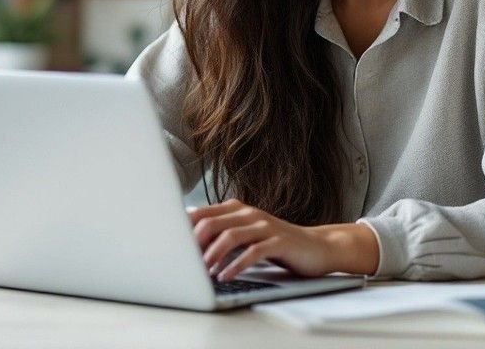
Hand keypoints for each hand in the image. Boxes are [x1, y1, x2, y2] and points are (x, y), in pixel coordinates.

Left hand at [187, 198, 378, 281]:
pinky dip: (235, 265)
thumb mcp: (246, 234)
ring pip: (230, 236)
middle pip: (212, 222)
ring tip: (202, 273)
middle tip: (183, 263)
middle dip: (193, 244)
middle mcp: (249, 213)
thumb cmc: (275, 242)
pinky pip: (253, 252)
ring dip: (212, 256)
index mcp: (237, 209)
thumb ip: (221, 232)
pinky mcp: (278, 241)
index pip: (202, 213)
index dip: (183, 230)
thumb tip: (187, 240)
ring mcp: (264, 225)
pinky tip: (225, 276)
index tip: (169, 248)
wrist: (315, 246)